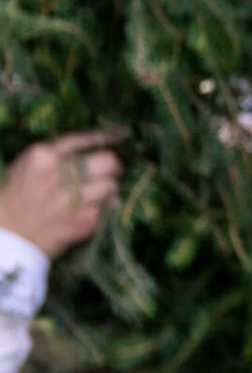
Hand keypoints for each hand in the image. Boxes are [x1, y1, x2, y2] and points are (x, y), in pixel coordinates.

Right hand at [0, 130, 124, 257]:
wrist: (8, 238)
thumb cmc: (16, 198)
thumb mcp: (26, 167)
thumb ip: (56, 155)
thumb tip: (94, 147)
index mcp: (42, 157)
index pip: (85, 140)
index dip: (106, 137)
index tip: (120, 134)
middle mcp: (59, 175)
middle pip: (108, 160)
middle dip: (111, 166)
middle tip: (108, 171)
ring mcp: (74, 199)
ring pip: (112, 184)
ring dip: (107, 190)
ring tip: (93, 195)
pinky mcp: (85, 220)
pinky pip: (106, 208)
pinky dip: (100, 209)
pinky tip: (84, 212)